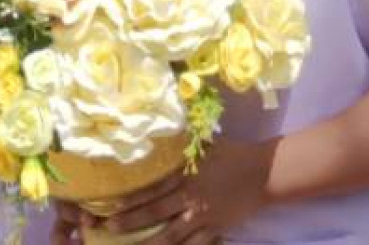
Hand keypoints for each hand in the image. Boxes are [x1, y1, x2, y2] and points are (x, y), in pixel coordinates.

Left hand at [65, 136, 277, 244]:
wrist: (263, 172)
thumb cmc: (231, 154)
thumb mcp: (203, 144)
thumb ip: (178, 146)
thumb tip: (153, 134)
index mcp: (184, 174)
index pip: (150, 189)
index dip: (127, 199)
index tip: (106, 205)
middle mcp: (189, 197)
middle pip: (154, 213)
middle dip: (128, 223)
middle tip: (106, 229)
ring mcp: (202, 216)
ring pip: (170, 235)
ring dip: (148, 243)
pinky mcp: (215, 229)